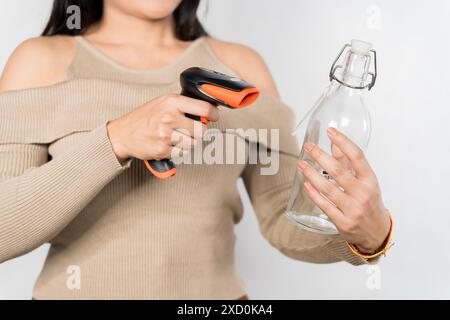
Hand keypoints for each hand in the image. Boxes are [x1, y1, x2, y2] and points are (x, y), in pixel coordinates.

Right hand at [107, 94, 218, 162]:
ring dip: (188, 142)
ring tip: (177, 137)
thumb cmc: (144, 118)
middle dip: (198, 131)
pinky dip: (179, 150)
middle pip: (201, 130)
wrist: (123, 134)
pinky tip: (169, 144)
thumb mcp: (162, 103)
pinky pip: (182, 153)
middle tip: (191, 130)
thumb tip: (207, 110)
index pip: (204, 108)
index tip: (214, 117)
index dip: (213, 114)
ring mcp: (165, 135)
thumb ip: (183, 105)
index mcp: (171, 102)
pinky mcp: (162, 150)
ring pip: (193, 143)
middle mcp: (169, 117)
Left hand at [297, 127, 390, 252]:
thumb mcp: (365, 181)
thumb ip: (349, 163)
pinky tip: (305, 184)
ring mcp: (352, 209)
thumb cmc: (370, 203)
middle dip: (320, 156)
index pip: (357, 156)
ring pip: (327, 188)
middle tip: (308, 147)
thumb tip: (334, 143)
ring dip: (311, 174)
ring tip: (301, 164)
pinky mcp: (342, 222)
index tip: (331, 131)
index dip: (343, 141)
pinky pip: (324, 205)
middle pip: (338, 170)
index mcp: (370, 180)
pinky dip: (313, 194)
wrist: (377, 233)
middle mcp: (362, 193)